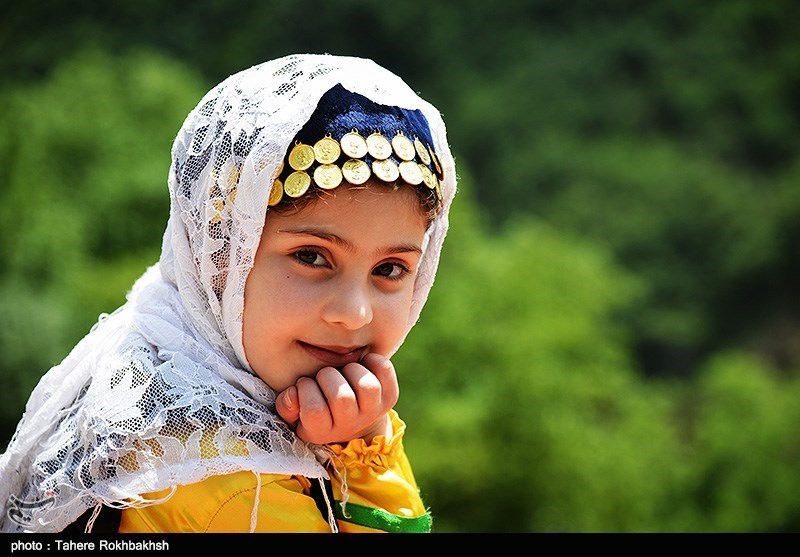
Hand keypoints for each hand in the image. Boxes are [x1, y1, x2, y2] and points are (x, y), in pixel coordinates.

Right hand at [275, 353, 397, 444]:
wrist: (351, 418)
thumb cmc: (317, 408)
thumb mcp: (295, 414)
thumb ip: (286, 406)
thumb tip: (292, 394)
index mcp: (323, 431)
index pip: (314, 411)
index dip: (306, 390)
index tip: (304, 383)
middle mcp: (350, 425)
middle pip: (342, 398)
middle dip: (327, 376)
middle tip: (323, 375)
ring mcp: (373, 412)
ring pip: (367, 386)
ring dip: (351, 369)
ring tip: (343, 370)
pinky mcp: (389, 397)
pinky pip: (385, 371)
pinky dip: (373, 360)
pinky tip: (361, 363)